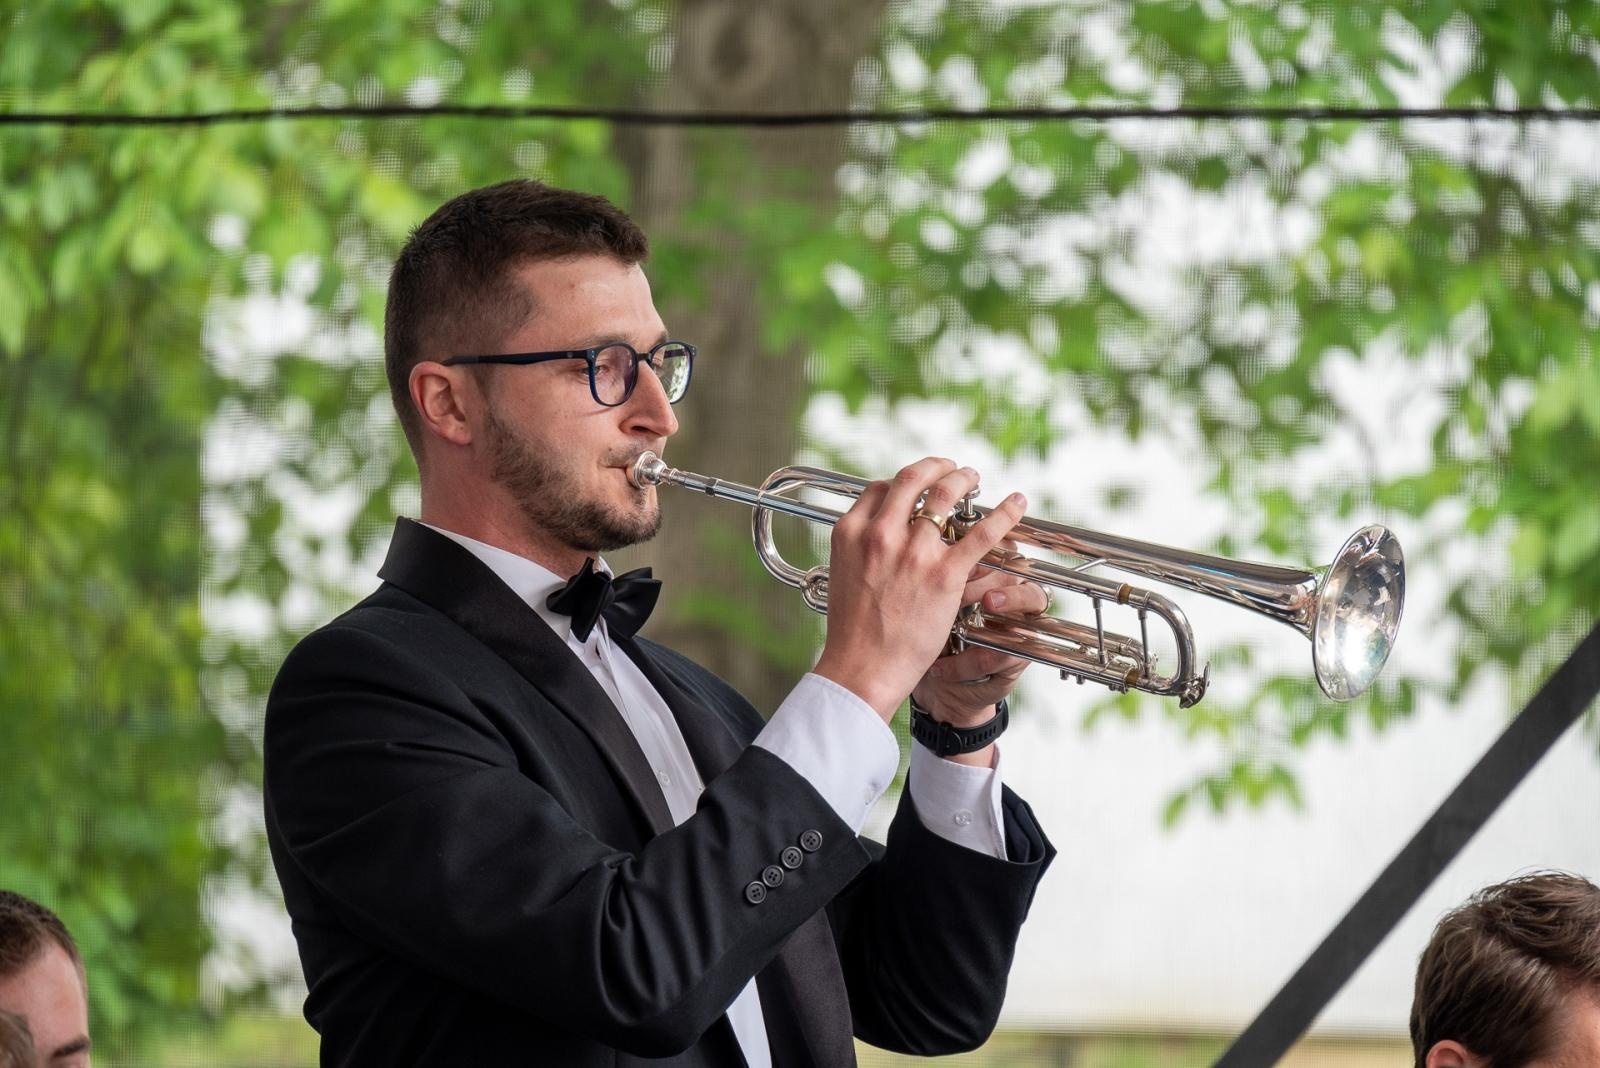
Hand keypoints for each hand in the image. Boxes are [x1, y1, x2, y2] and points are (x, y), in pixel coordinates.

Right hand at [813, 458, 1026, 721]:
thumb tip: (877, 538)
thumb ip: (861, 550)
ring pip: (946, 495)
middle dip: (935, 467)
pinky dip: (1004, 514)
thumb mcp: (843, 576)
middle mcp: (881, 534)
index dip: (901, 484)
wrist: (862, 668)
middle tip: (950, 468)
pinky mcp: (945, 574)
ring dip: (963, 479)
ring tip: (973, 477)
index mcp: (851, 532)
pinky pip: (982, 533)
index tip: (915, 489)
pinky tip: (1018, 502)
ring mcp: (914, 552)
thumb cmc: (852, 631)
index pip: (880, 489)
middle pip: (913, 480)